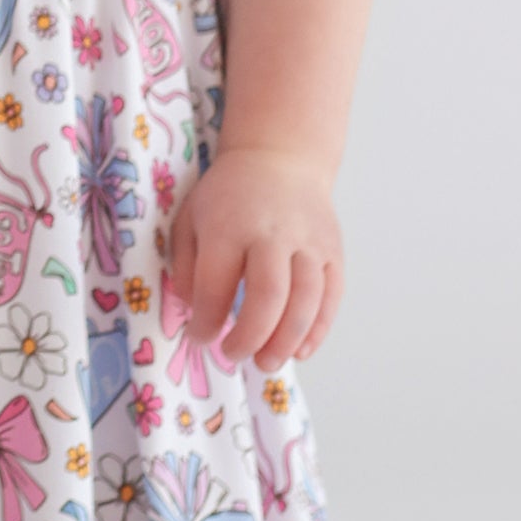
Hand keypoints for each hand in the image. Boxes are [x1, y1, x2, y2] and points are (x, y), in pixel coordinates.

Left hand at [164, 150, 341, 370]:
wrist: (279, 157)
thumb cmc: (228, 196)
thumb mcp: (190, 219)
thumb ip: (187, 267)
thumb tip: (196, 313)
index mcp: (228, 226)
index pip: (215, 285)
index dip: (205, 322)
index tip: (200, 338)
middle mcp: (272, 234)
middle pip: (268, 296)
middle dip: (250, 337)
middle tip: (234, 355)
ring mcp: (308, 242)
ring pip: (305, 301)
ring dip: (286, 341)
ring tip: (267, 362)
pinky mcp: (333, 250)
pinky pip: (332, 296)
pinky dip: (318, 330)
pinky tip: (300, 350)